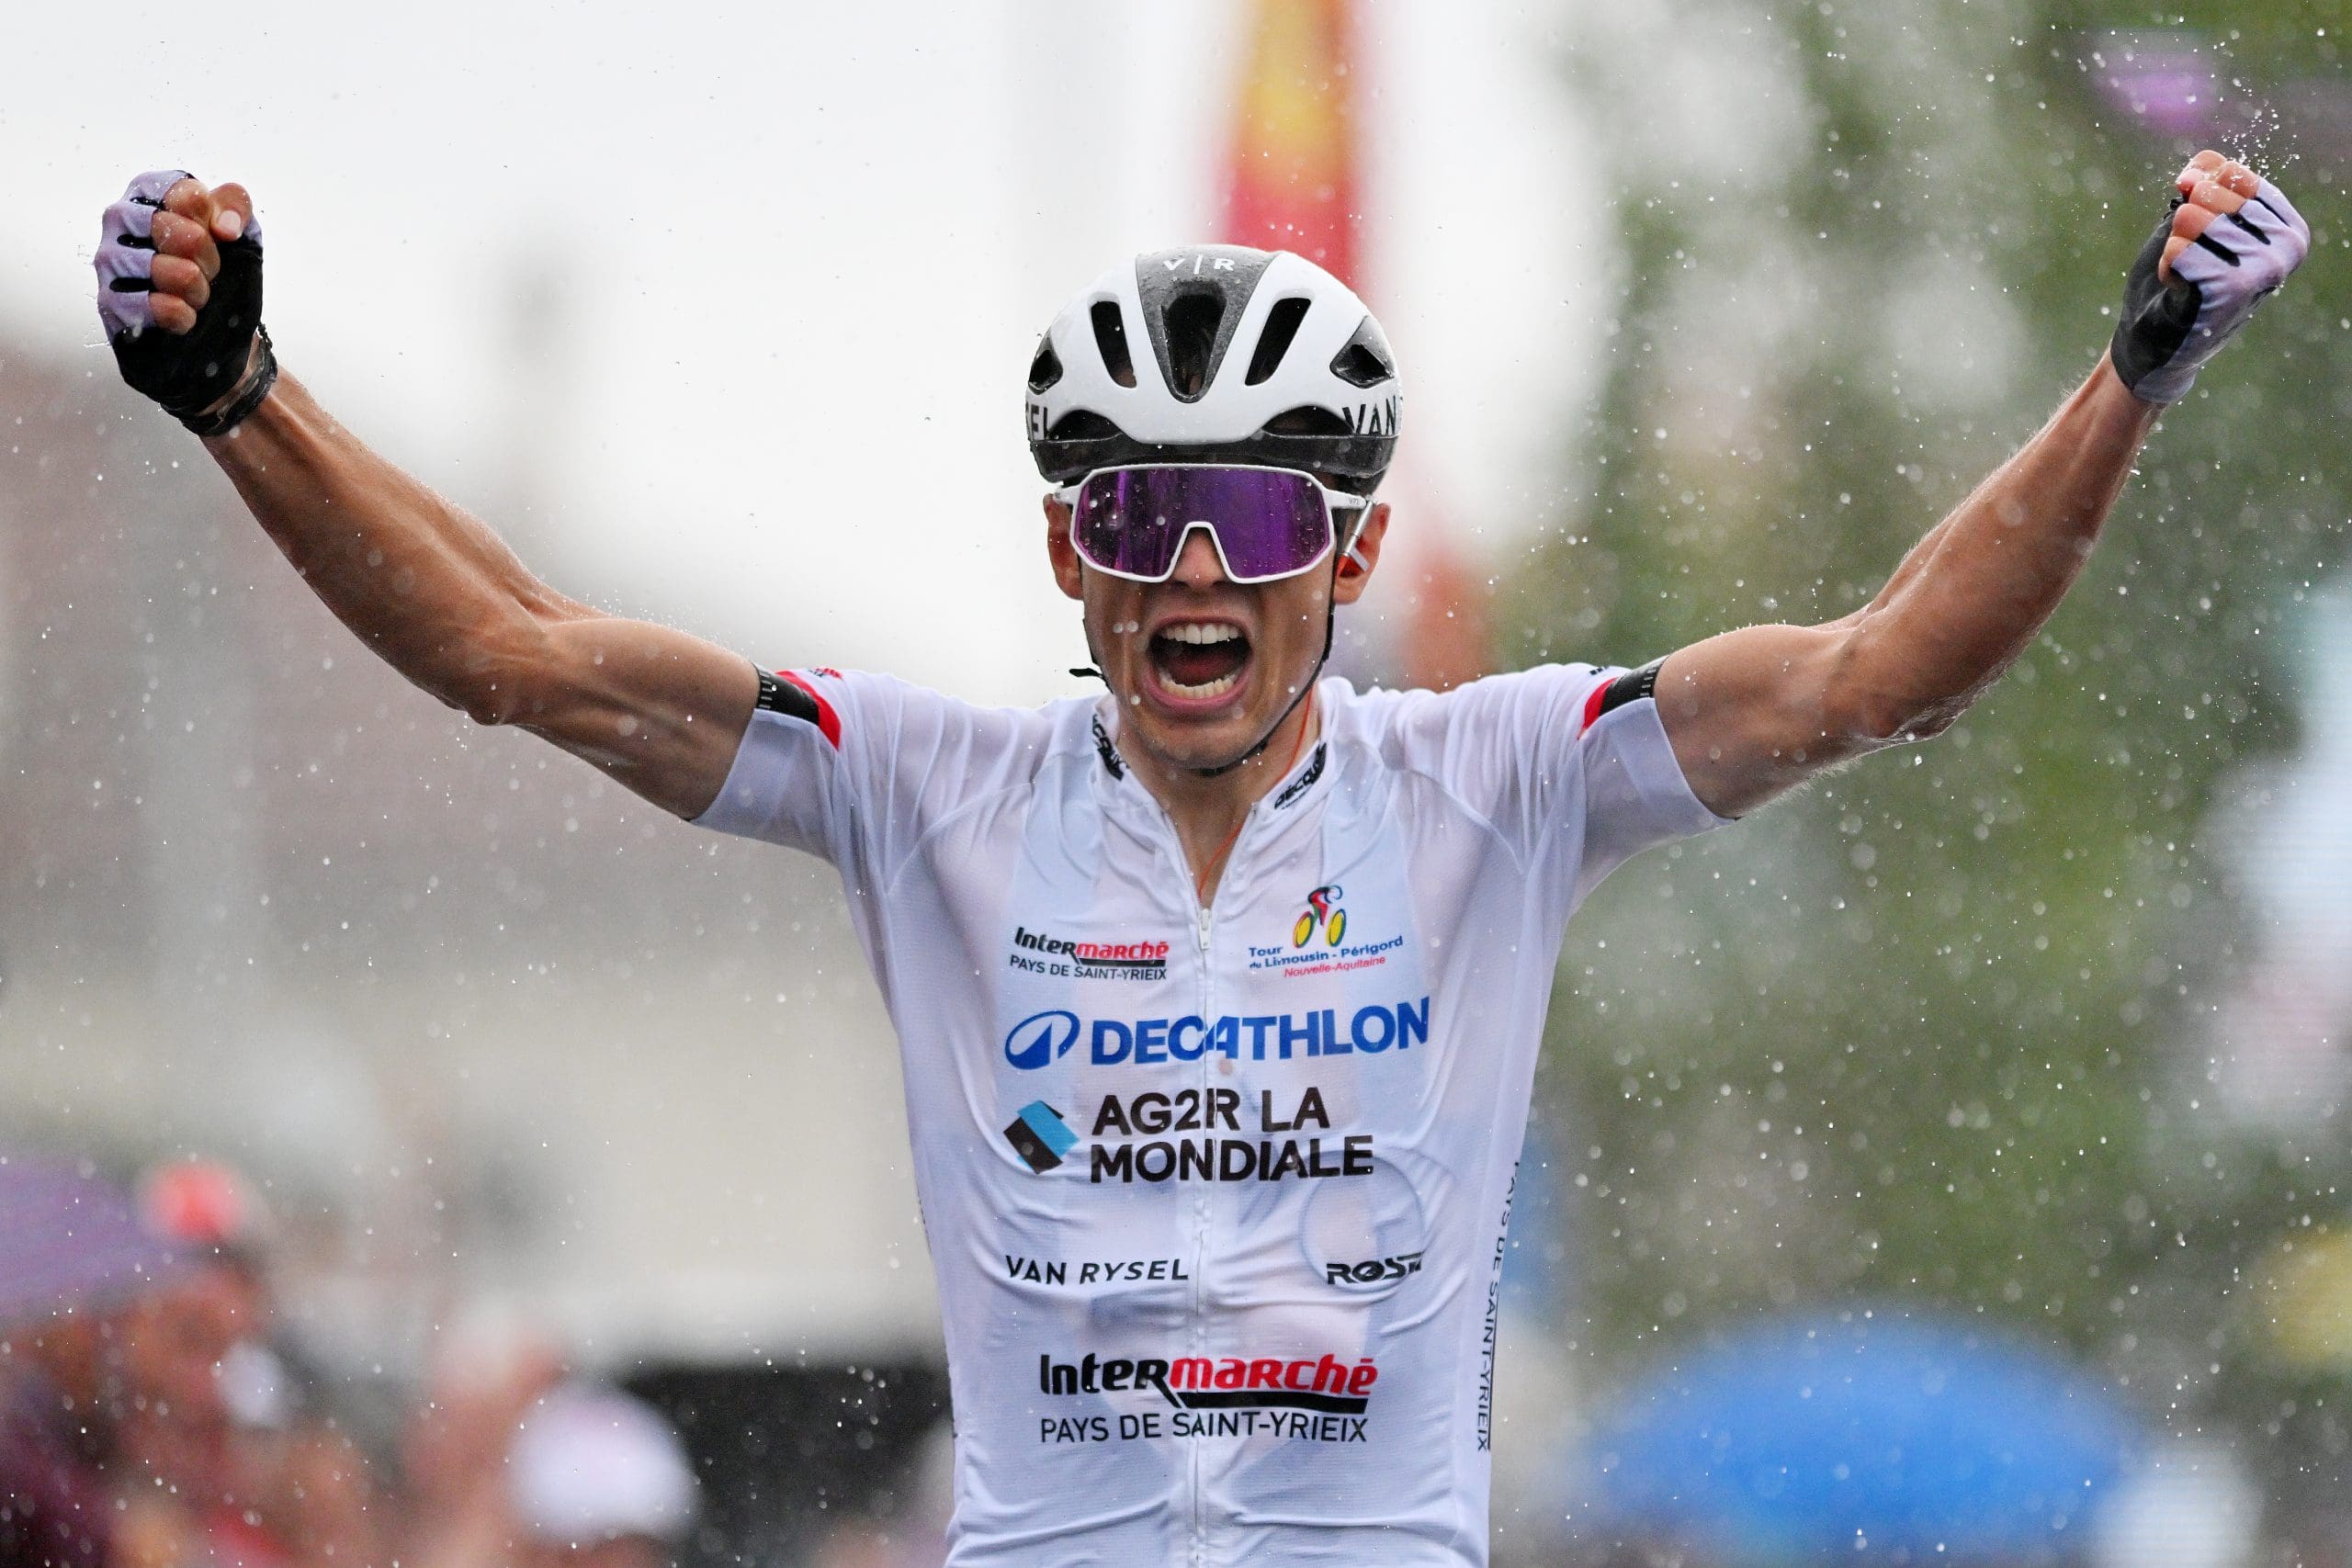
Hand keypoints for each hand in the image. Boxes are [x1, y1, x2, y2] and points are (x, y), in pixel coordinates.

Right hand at [96, 170, 274, 431]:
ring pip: (166, 269)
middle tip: (209, 270)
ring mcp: (109, 260)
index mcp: (148, 193)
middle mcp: (120, 219)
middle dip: (207, 256)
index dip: (214, 222)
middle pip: (174, 229)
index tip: (216, 236)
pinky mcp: (110, 301)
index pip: (186, 193)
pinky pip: (158, 306)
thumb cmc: (219, 270)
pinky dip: (184, 315)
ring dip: (197, 288)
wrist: (216, 328)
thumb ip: (236, 205)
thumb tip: (225, 226)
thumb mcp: (240, 231)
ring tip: (197, 294)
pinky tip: (185, 316)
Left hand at [2110, 149, 2309, 404]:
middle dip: (2182, 221)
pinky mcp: (2233, 289)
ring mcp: (2265, 267)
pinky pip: (2177, 249)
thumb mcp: (2194, 220)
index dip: (2195, 188)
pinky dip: (2166, 266)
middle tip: (2191, 256)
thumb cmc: (2178, 277)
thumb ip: (2202, 184)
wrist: (2157, 342)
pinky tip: (2180, 289)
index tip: (2192, 222)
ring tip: (2187, 274)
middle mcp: (2288, 245)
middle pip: (2210, 191)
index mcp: (2287, 225)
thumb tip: (2195, 172)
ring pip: (2191, 218)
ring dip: (2174, 246)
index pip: (2231, 172)